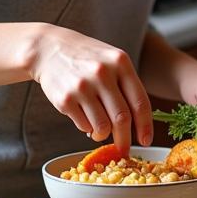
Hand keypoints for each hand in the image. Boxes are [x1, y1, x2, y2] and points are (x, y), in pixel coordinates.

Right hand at [29, 24, 151, 152]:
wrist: (50, 48)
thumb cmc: (88, 58)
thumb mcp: (112, 60)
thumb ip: (126, 86)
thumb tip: (137, 124)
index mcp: (120, 63)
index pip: (140, 102)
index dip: (145, 126)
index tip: (146, 140)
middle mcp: (103, 73)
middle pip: (122, 118)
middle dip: (125, 139)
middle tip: (124, 149)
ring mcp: (83, 86)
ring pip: (102, 126)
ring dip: (103, 135)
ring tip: (100, 131)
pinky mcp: (65, 99)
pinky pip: (83, 126)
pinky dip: (87, 128)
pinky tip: (84, 117)